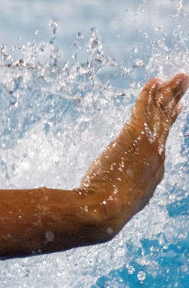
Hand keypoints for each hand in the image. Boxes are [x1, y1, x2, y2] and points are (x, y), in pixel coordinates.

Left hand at [77, 73, 186, 233]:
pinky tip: (153, 81)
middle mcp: (157, 154)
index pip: (164, 138)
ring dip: (167, 91)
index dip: (170, 120)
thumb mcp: (123, 200)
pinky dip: (148, 94)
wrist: (105, 211)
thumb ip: (124, 189)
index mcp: (155, 169)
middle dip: (175, 99)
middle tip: (183, 82)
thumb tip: (113, 191)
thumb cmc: (107, 210)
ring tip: (176, 77)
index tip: (176, 107)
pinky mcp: (133, 137)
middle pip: (167, 120)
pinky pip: (143, 109)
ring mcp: (147, 144)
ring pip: (160, 112)